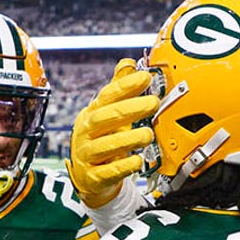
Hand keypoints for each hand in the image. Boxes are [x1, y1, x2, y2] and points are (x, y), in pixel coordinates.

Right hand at [67, 58, 158, 207]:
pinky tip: (137, 160)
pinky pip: (107, 172)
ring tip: (148, 135)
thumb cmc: (102, 140)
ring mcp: (87, 155)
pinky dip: (123, 166)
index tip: (146, 77)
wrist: (89, 177)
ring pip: (105, 145)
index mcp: (92, 114)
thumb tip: (129, 63)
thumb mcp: (108, 114)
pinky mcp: (93, 177)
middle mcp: (86, 133)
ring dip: (128, 139)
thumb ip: (119, 90)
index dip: (125, 86)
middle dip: (129, 109)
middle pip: (104, 118)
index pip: (107, 96)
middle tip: (153, 103)